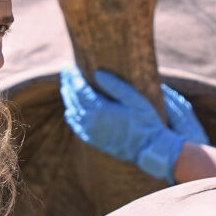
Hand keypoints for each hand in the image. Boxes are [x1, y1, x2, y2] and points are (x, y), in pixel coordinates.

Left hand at [59, 66, 207, 181]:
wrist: (149, 148)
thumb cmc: (146, 122)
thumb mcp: (135, 99)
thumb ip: (116, 86)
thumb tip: (97, 72)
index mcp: (99, 110)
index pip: (79, 89)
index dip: (72, 77)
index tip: (68, 66)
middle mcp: (90, 122)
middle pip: (73, 100)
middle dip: (68, 84)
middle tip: (66, 72)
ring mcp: (91, 133)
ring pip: (72, 113)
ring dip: (68, 99)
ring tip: (66, 87)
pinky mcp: (94, 141)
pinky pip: (77, 127)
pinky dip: (72, 117)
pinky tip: (71, 111)